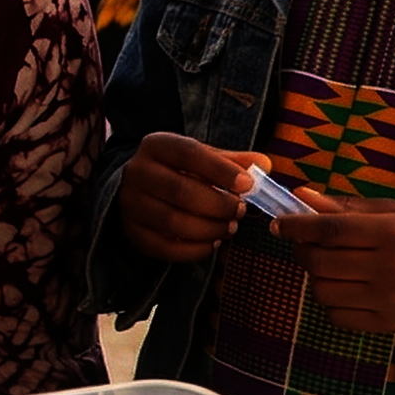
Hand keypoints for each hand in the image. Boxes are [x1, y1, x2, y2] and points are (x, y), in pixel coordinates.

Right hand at [116, 133, 258, 261]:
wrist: (140, 187)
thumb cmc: (179, 170)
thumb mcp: (202, 157)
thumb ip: (233, 161)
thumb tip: (264, 165)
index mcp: (156, 145)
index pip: (188, 153)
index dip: (220, 169)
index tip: (248, 184)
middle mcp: (137, 172)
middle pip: (180, 190)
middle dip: (218, 204)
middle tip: (240, 211)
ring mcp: (131, 203)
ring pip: (173, 222)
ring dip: (210, 228)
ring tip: (230, 227)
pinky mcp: (132, 231)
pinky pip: (166, 247)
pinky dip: (196, 249)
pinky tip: (213, 242)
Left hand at [272, 193, 394, 333]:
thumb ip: (347, 207)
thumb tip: (302, 196)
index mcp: (393, 233)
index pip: (329, 230)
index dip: (297, 226)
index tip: (280, 224)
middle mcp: (391, 268)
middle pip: (320, 262)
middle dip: (303, 250)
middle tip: (306, 242)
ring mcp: (389, 300)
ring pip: (323, 290)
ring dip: (316, 276)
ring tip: (331, 264)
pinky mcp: (388, 324)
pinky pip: (337, 316)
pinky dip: (331, 301)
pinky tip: (346, 286)